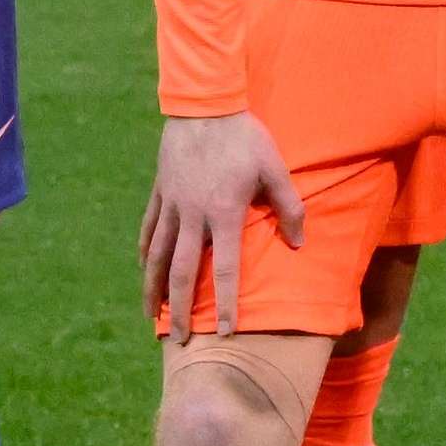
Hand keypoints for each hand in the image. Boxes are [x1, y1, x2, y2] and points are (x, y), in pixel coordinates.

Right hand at [143, 111, 307, 332]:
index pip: (227, 269)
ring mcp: (171, 205)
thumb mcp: (274, 168)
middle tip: (178, 339)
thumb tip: (299, 242)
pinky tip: (146, 269)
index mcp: (223, 214)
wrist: (204, 106)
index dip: (227, 303)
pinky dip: (147, 252)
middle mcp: (192, 216)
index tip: (226, 332)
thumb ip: (289, 207)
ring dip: (154, 288)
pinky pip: (149, 229)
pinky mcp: (160, 192)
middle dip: (180, 309)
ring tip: (151, 316)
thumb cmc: (245, 137)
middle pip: (183, 273)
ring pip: (158, 256)